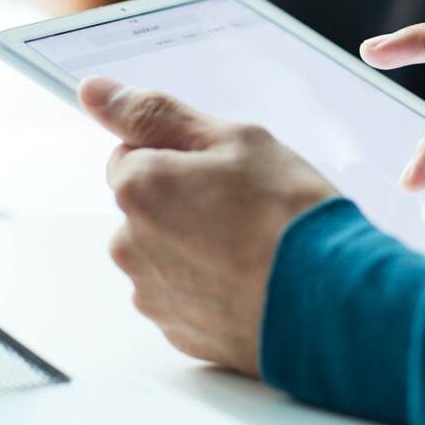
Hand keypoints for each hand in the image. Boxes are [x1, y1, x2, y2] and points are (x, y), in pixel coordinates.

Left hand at [79, 77, 336, 375]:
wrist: (330, 299)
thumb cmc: (289, 216)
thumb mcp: (236, 140)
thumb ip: (157, 114)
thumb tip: (94, 91)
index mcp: (139, 187)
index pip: (133, 154)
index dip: (182, 157)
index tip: (223, 171)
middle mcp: (130, 244)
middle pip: (147, 208)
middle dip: (186, 204)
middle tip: (246, 209)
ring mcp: (153, 294)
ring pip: (166, 254)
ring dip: (197, 248)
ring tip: (253, 250)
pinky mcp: (178, 333)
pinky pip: (186, 297)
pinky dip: (211, 288)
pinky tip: (251, 281)